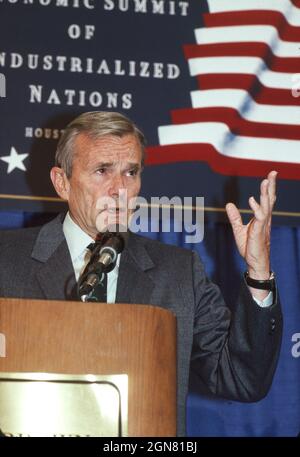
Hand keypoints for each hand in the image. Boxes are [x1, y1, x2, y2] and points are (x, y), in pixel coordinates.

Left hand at [225, 171, 276, 296]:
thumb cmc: (250, 247)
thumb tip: (229, 204)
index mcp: (262, 218)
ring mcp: (263, 225)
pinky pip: (259, 217)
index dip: (269, 188)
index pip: (267, 200)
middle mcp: (265, 219)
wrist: (254, 262)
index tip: (270, 175)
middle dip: (271, 186)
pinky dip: (256, 208)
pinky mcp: (259, 231)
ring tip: (265, 181)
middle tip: (273, 172)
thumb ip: (234, 217)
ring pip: (267, 206)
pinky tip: (251, 200)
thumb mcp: (239, 229)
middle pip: (270, 199)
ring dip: (266, 193)